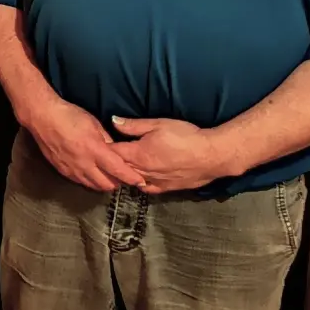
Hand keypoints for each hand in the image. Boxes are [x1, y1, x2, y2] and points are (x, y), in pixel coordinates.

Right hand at [26, 99, 146, 192]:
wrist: (43, 117)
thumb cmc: (70, 116)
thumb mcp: (94, 123)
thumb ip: (107, 140)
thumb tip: (115, 150)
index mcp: (95, 150)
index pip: (118, 170)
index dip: (131, 178)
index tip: (140, 182)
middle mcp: (84, 164)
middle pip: (107, 184)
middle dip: (118, 183)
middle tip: (122, 177)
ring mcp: (72, 169)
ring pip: (93, 186)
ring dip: (103, 183)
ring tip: (108, 177)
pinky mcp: (63, 171)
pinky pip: (80, 181)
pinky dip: (89, 180)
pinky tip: (91, 173)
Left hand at [109, 117, 237, 193]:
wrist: (212, 156)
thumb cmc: (185, 136)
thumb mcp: (158, 124)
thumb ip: (133, 125)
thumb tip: (113, 121)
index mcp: (138, 154)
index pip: (113, 152)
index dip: (104, 147)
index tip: (97, 143)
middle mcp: (143, 171)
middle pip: (120, 168)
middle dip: (111, 162)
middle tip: (105, 155)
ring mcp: (155, 182)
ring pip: (132, 179)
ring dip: (124, 173)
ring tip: (120, 166)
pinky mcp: (166, 188)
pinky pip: (147, 188)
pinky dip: (140, 183)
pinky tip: (139, 178)